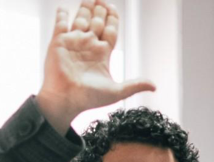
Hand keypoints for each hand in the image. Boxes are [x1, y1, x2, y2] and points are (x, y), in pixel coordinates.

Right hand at [36, 1, 154, 133]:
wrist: (65, 100)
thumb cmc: (88, 99)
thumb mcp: (116, 91)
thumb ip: (135, 85)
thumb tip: (154, 86)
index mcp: (102, 53)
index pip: (110, 30)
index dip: (113, 19)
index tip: (113, 8)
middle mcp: (88, 46)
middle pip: (97, 22)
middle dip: (100, 10)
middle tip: (102, 0)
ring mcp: (73, 43)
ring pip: (80, 20)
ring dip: (85, 8)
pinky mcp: (58, 42)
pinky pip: (60, 24)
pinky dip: (62, 15)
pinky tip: (63, 8)